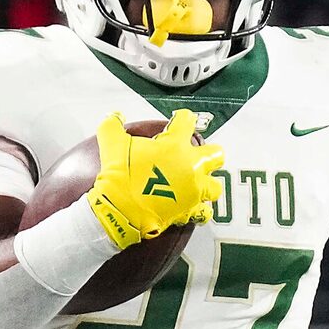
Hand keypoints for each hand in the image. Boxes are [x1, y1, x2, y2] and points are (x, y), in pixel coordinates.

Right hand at [87, 108, 223, 248]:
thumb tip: (115, 116)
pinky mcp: (189, 211)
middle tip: (199, 155)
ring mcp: (193, 190)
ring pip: (215, 186)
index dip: (183, 118)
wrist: (121, 209)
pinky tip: (192, 208)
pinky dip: (198, 210)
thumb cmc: (120, 177)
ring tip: (199, 184)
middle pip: (216, 154)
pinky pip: (203, 212)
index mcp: (175, 145)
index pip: (187, 121)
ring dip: (208, 185)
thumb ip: (112, 126)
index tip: (180, 120)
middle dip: (210, 153)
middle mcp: (191, 166)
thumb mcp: (112, 144)